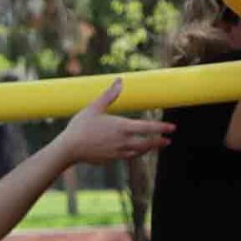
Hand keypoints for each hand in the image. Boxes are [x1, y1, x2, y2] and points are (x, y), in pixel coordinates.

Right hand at [53, 79, 173, 166]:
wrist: (68, 149)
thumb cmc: (79, 127)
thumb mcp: (93, 108)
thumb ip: (109, 95)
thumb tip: (119, 81)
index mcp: (121, 127)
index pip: (148, 128)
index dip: (162, 128)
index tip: (172, 128)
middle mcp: (123, 141)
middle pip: (147, 143)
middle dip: (159, 141)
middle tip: (168, 140)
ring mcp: (117, 152)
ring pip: (138, 151)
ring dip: (148, 148)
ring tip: (154, 146)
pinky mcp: (110, 159)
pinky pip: (127, 157)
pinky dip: (135, 154)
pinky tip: (135, 152)